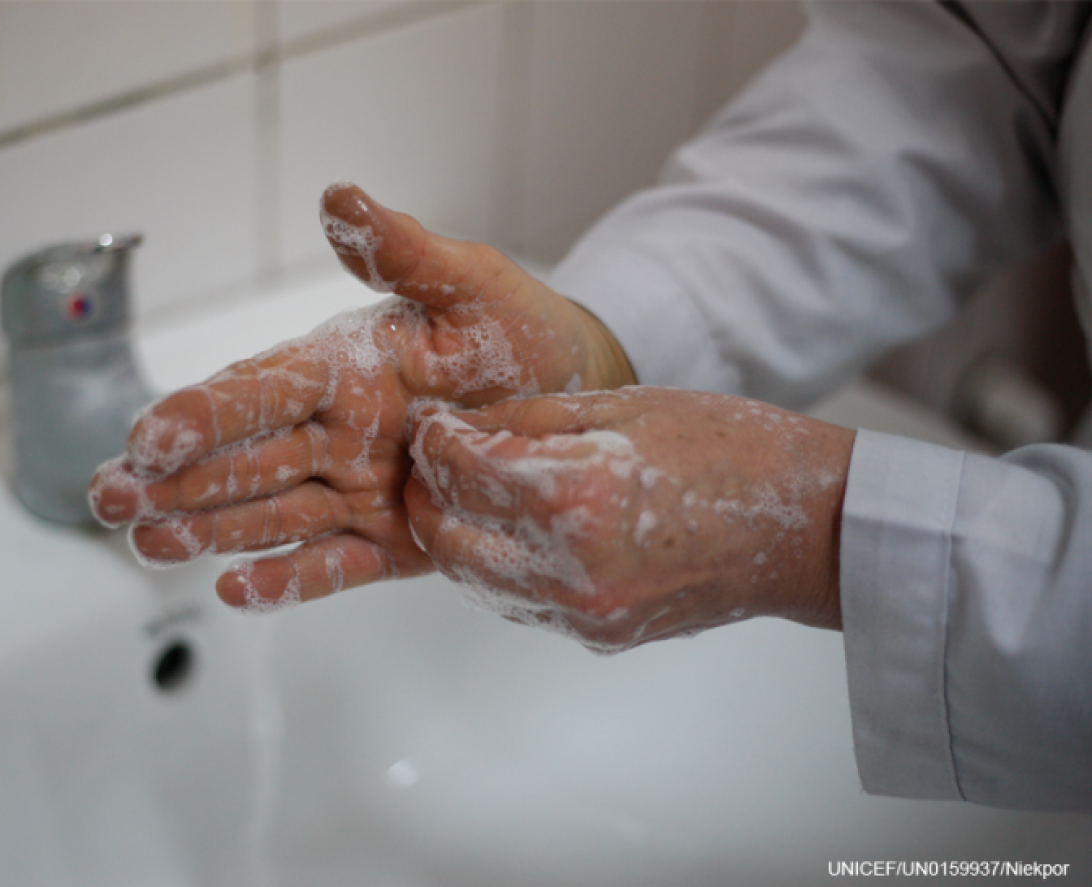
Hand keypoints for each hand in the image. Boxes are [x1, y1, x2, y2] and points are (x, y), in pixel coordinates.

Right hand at [89, 183, 635, 608]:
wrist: (576, 396)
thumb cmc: (520, 332)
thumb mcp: (470, 286)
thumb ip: (403, 253)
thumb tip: (338, 198)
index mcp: (343, 366)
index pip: (262, 388)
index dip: (206, 410)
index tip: (152, 433)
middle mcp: (335, 431)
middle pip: (242, 457)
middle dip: (174, 480)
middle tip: (109, 497)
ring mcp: (357, 490)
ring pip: (269, 514)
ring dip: (207, 530)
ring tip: (147, 546)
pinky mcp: (391, 543)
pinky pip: (332, 564)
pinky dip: (286, 579)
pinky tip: (233, 589)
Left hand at [404, 388, 854, 653]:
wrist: (803, 527)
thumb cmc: (726, 450)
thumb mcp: (619, 406)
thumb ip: (526, 421)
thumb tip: (457, 429)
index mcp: (575, 496)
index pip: (459, 471)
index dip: (434, 441)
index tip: (434, 425)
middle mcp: (568, 568)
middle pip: (446, 535)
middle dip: (430, 492)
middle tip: (439, 458)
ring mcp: (581, 613)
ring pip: (470, 578)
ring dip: (455, 532)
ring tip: (470, 491)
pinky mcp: (594, 636)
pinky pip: (514, 601)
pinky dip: (496, 564)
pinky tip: (513, 528)